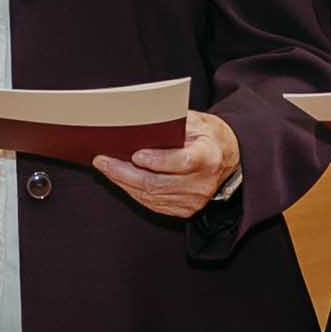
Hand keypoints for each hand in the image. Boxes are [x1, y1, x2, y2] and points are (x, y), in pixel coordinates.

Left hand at [95, 110, 240, 219]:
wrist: (228, 160)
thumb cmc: (209, 136)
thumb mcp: (198, 121)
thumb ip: (173, 122)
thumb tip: (140, 121)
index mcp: (209, 157)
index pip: (182, 162)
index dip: (158, 160)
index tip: (135, 154)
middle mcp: (202, 183)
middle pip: (157, 183)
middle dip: (124, 172)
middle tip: (102, 160)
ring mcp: (194, 200)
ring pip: (151, 196)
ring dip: (123, 182)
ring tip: (105, 168)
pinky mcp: (185, 210)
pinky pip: (153, 204)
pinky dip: (133, 191)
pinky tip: (120, 180)